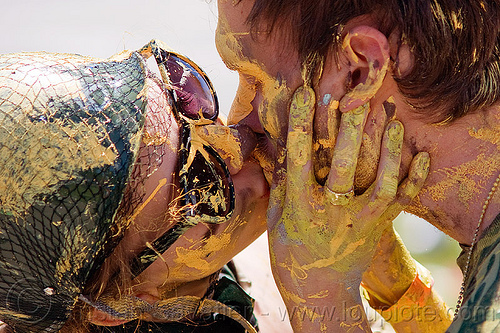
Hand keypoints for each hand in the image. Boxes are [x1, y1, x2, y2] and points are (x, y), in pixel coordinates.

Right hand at [267, 85, 428, 329]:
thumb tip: (283, 146)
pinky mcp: (380, 225)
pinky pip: (402, 200)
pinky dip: (415, 178)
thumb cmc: (292, 253)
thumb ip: (282, 183)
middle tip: (356, 100)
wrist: (321, 291)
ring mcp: (361, 219)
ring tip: (391, 119)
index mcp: (301, 207)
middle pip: (344, 165)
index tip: (306, 94)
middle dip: (350, 130)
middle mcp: (332, 210)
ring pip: (381, 179)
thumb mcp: (278, 219)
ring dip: (388, 148)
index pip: (299, 158)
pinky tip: (423, 154)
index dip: (302, 124)